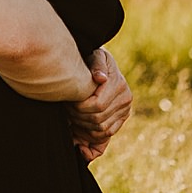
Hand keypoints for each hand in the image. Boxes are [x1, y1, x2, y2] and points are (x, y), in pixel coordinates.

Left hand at [68, 46, 131, 161]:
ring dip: (83, 127)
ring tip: (71, 116)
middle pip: (98, 119)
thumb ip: (97, 65)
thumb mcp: (95, 55)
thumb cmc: (92, 58)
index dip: (79, 107)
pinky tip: (79, 137)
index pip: (98, 105)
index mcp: (120, 86)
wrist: (98, 64)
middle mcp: (125, 100)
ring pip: (101, 129)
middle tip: (66, 110)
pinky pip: (106, 134)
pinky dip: (92, 137)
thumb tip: (101, 78)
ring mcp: (124, 111)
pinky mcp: (120, 120)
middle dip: (78, 117)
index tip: (67, 101)